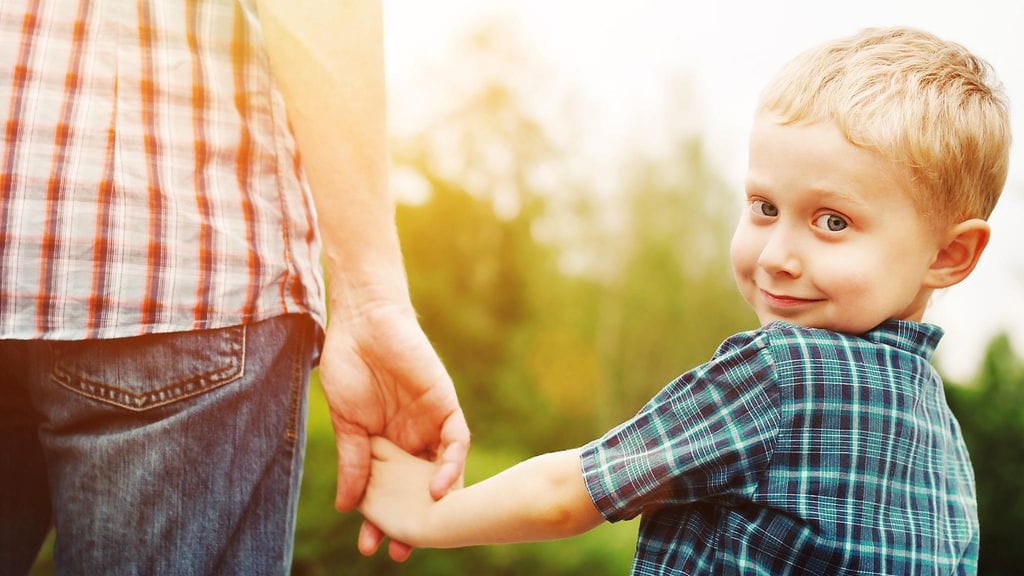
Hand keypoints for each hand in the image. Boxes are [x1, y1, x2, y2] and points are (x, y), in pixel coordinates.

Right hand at [318, 300, 468, 557]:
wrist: (363, 323)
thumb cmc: (349, 367)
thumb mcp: (348, 424)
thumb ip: (354, 463)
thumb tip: (347, 506)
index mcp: (387, 446)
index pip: (391, 491)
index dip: (383, 519)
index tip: (371, 545)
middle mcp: (413, 440)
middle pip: (420, 489)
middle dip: (414, 520)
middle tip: (402, 551)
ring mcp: (430, 424)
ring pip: (443, 471)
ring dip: (438, 502)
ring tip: (425, 530)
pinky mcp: (445, 406)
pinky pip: (457, 441)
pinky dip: (451, 465)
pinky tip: (440, 488)